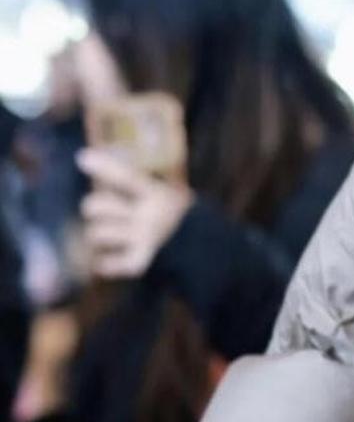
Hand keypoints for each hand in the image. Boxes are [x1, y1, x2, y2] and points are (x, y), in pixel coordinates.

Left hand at [77, 148, 194, 279]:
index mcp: (158, 196)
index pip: (128, 177)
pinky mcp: (139, 264)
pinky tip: (109, 260)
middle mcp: (150, 217)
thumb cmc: (174, 216)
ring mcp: (144, 241)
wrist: (202, 250)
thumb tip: (91, 162)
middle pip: (96, 206)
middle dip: (93, 207)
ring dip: (98, 234)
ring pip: (95, 233)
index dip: (105, 167)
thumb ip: (135, 183)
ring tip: (111, 235)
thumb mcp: (164, 194)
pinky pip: (106, 264)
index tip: (82, 158)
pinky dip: (106, 263)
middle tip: (98, 209)